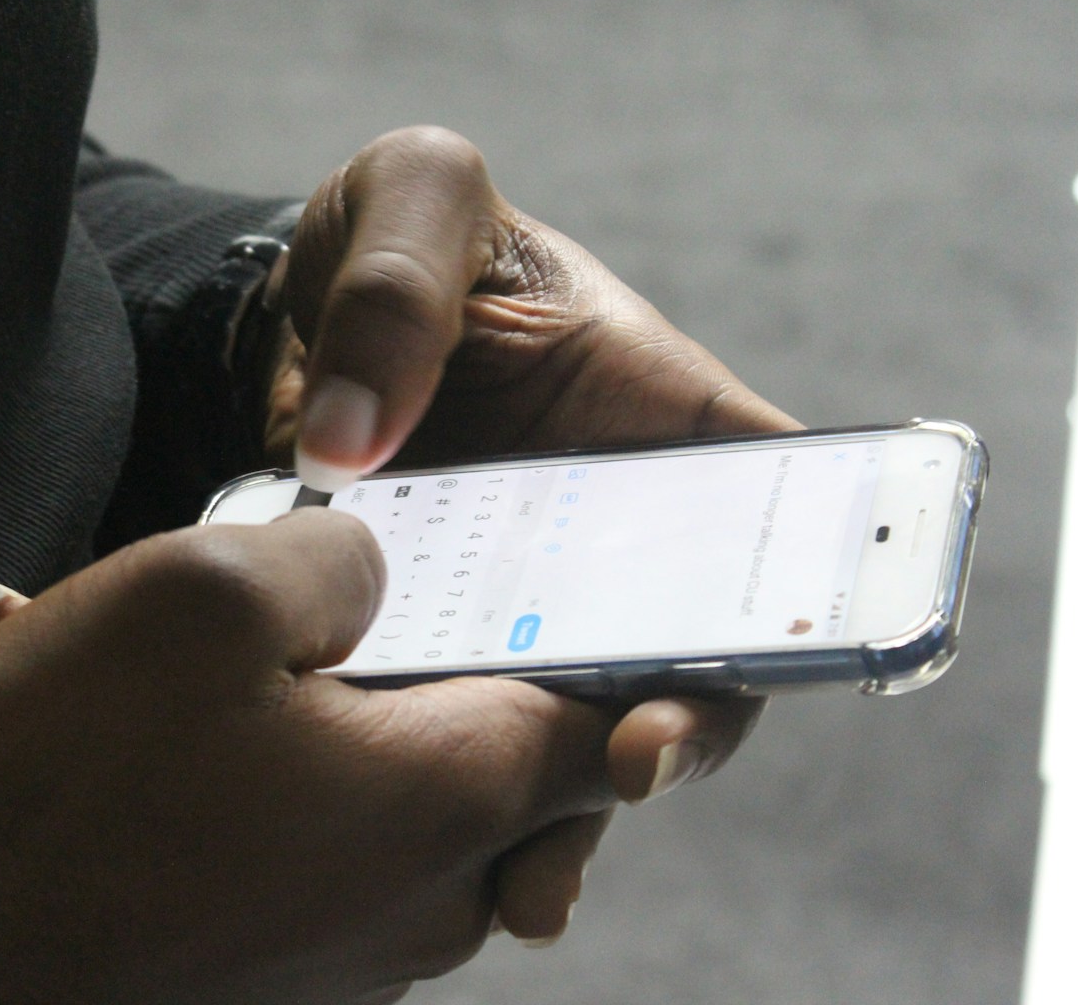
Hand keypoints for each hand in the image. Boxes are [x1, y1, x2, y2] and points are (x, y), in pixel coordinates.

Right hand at [0, 511, 756, 1003]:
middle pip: (510, 775)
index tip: (569, 578)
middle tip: (389, 612)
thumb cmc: (69, 772)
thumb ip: (339, 553)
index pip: (598, 715)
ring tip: (267, 686)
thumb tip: (380, 566)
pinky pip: (342, 882)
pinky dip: (311, 815)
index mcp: (445, 800)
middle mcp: (427, 909)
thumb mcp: (205, 590)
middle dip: (468, 684)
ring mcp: (354, 969)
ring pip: (420, 831)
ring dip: (373, 750)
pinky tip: (204, 770)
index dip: (598, 638)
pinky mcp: (282, 990)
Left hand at [249, 126, 792, 949]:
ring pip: (574, 726)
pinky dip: (456, 800)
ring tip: (526, 879)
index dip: (790, 597)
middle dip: (673, 731)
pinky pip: (466, 737)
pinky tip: (426, 860)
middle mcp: (613, 532)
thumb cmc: (399, 238)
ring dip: (561, 805)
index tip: (722, 656)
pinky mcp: (440, 646)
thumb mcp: (410, 198)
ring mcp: (530, 602)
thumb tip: (347, 446)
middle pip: (690, 653)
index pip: (772, 516)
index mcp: (661, 417)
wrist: (286, 312)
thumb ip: (394, 289)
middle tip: (621, 770)